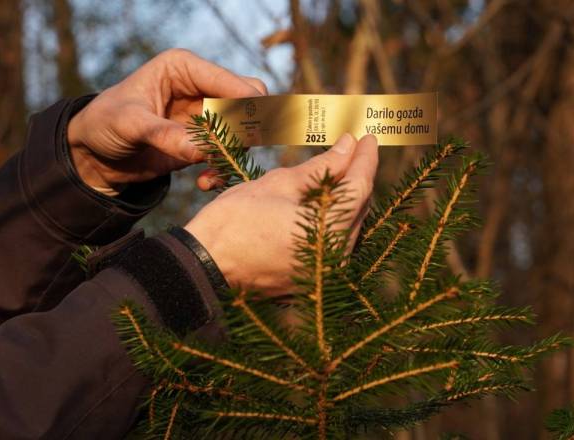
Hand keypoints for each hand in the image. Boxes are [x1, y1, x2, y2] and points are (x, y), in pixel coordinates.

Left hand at [67, 49, 266, 192]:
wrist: (94, 154)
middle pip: (249, 105)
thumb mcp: (129, 124)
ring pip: (244, 133)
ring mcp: (205, 116)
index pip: (233, 83)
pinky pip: (230, 155)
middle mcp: (200, 88)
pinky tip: (204, 182)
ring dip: (233, 156)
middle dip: (245, 133)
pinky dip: (223, 169)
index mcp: (185, 69)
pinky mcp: (203, 142)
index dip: (247, 109)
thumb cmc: (104, 124)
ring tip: (211, 174)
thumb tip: (204, 151)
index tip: (249, 137)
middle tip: (231, 154)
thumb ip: (165, 134)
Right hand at [185, 134, 378, 293]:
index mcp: (328, 230)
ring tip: (341, 167)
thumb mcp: (279, 184)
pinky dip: (333, 217)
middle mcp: (335, 256)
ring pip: (349, 225)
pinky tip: (325, 198)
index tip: (368, 137)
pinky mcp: (312, 277)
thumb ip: (321, 166)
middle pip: (359, 207)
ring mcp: (325, 271)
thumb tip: (348, 145)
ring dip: (347, 196)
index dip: (366, 158)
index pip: (360, 187)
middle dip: (359, 175)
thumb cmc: (235, 221)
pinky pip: (334, 241)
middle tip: (356, 148)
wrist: (205, 266)